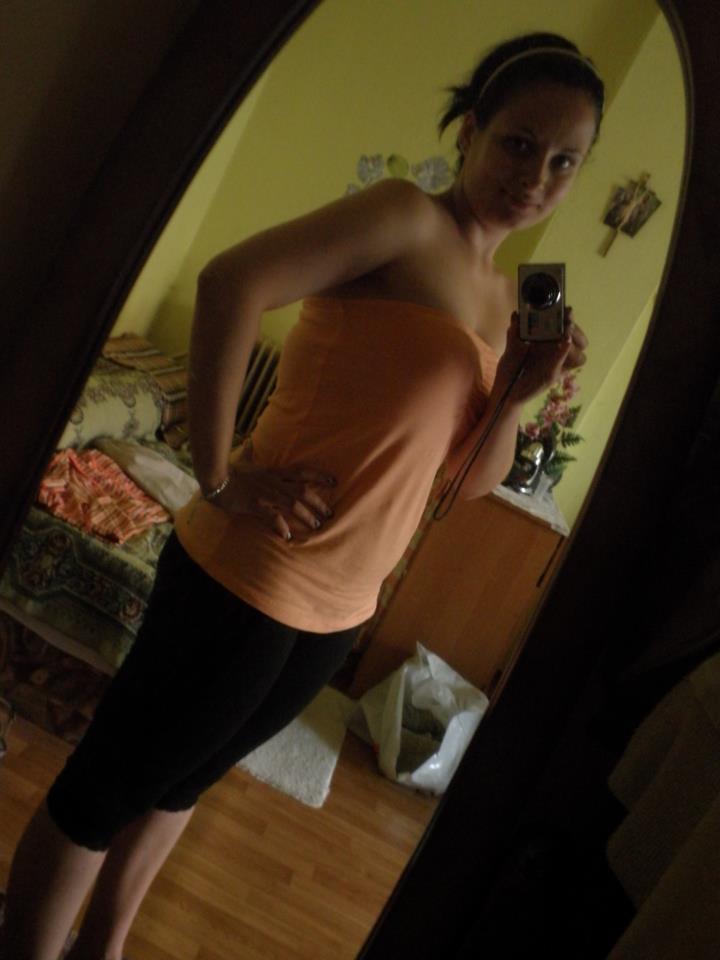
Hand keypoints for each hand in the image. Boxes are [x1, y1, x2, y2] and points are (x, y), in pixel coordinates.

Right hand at [210, 461, 335, 540]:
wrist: (214, 478)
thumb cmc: (230, 471)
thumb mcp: (242, 460)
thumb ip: (248, 452)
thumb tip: (248, 442)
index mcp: (274, 473)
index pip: (302, 472)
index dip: (319, 476)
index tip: (334, 481)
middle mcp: (274, 483)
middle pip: (302, 491)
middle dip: (319, 503)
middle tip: (330, 514)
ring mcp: (265, 494)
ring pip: (292, 504)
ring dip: (306, 515)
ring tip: (316, 526)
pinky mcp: (254, 504)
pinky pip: (271, 515)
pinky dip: (280, 525)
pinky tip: (288, 535)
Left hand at [500, 307, 587, 403]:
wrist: (505, 392)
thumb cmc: (510, 371)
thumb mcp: (511, 349)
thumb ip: (514, 334)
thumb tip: (516, 315)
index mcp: (550, 345)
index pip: (569, 330)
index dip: (570, 319)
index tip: (567, 310)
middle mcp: (557, 355)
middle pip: (581, 342)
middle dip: (577, 331)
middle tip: (569, 322)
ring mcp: (557, 366)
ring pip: (579, 355)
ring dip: (575, 342)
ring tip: (567, 332)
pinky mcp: (552, 376)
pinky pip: (562, 363)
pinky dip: (564, 352)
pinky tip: (565, 341)